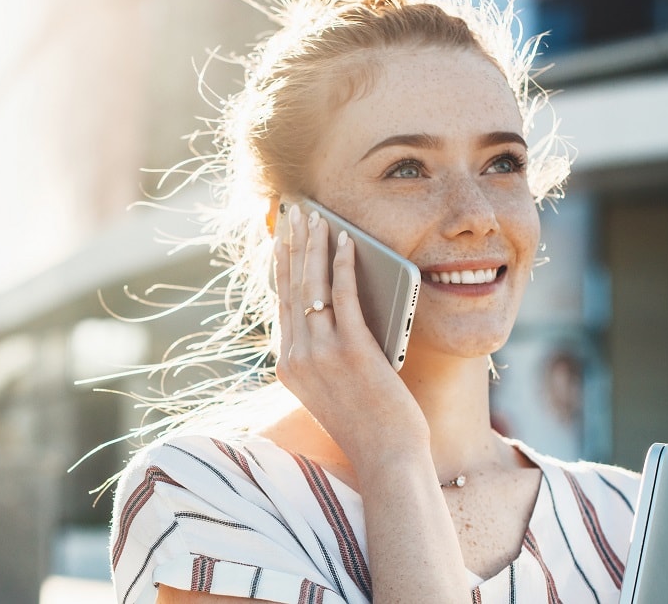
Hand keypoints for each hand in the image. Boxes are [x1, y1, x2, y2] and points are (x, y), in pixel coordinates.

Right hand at [273, 205, 429, 459]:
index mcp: (288, 366)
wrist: (386, 457)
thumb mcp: (335, 385)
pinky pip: (343, 296)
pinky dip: (342, 265)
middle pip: (290, 287)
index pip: (281, 303)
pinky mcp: (350, 351)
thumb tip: (336, 298)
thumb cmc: (370, 423)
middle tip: (293, 210)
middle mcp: (296, 357)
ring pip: (311, 286)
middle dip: (291, 244)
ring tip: (315, 216)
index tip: (281, 236)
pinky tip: (346, 241)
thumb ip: (327, 349)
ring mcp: (321, 354)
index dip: (281, 265)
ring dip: (313, 245)